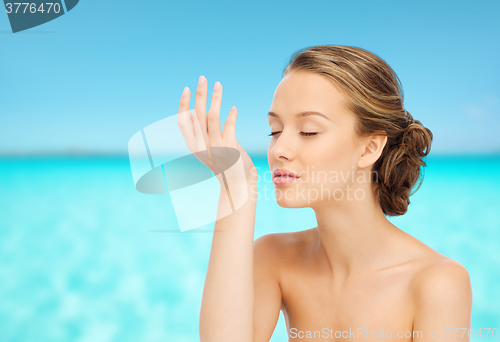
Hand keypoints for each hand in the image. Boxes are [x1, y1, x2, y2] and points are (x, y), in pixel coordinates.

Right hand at [177, 75, 256, 190]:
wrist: (237, 185)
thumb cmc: (225, 165)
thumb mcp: (209, 148)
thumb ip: (204, 132)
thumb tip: (198, 111)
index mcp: (194, 146)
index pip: (183, 122)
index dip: (183, 105)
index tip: (186, 89)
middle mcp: (202, 146)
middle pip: (197, 115)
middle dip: (200, 94)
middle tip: (202, 78)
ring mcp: (216, 147)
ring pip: (213, 117)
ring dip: (216, 99)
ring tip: (219, 84)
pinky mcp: (230, 148)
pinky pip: (229, 127)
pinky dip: (231, 116)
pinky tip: (234, 108)